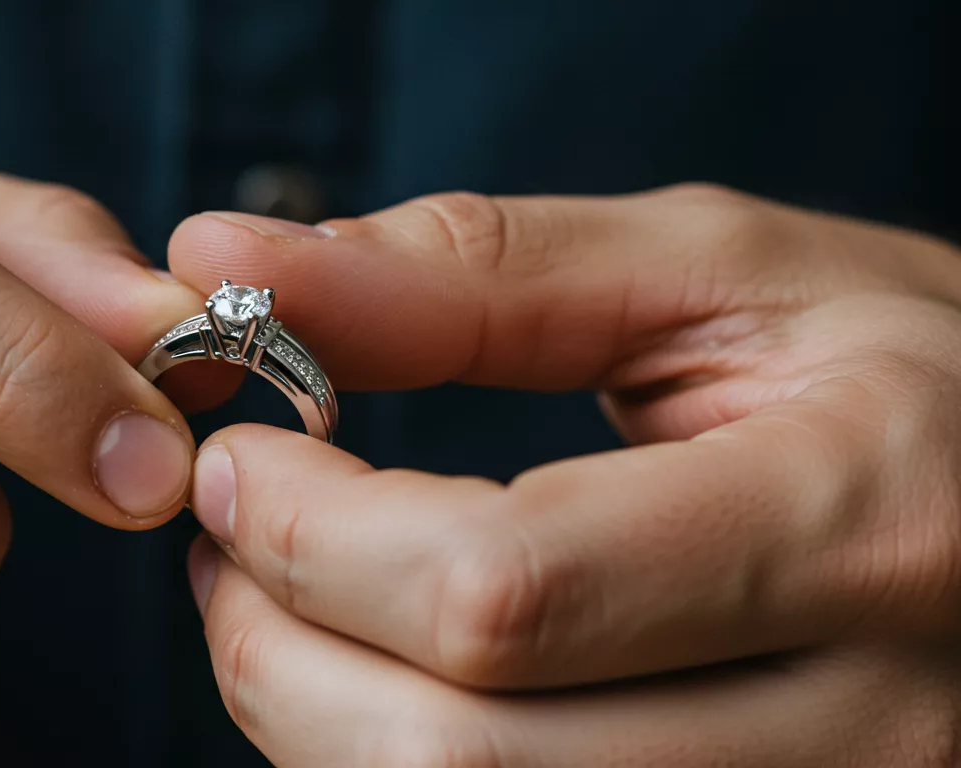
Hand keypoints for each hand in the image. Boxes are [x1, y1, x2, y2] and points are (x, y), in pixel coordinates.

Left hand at [170, 187, 960, 765]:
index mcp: (859, 524)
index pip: (503, 592)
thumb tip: (231, 264)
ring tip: (296, 600)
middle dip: (276, 646)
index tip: (241, 460)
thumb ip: (478, 273)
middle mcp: (861, 730)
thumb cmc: (900, 378)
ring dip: (312, 720)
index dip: (311, 536)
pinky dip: (388, 766)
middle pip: (455, 759)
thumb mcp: (725, 279)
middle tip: (235, 538)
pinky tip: (391, 678)